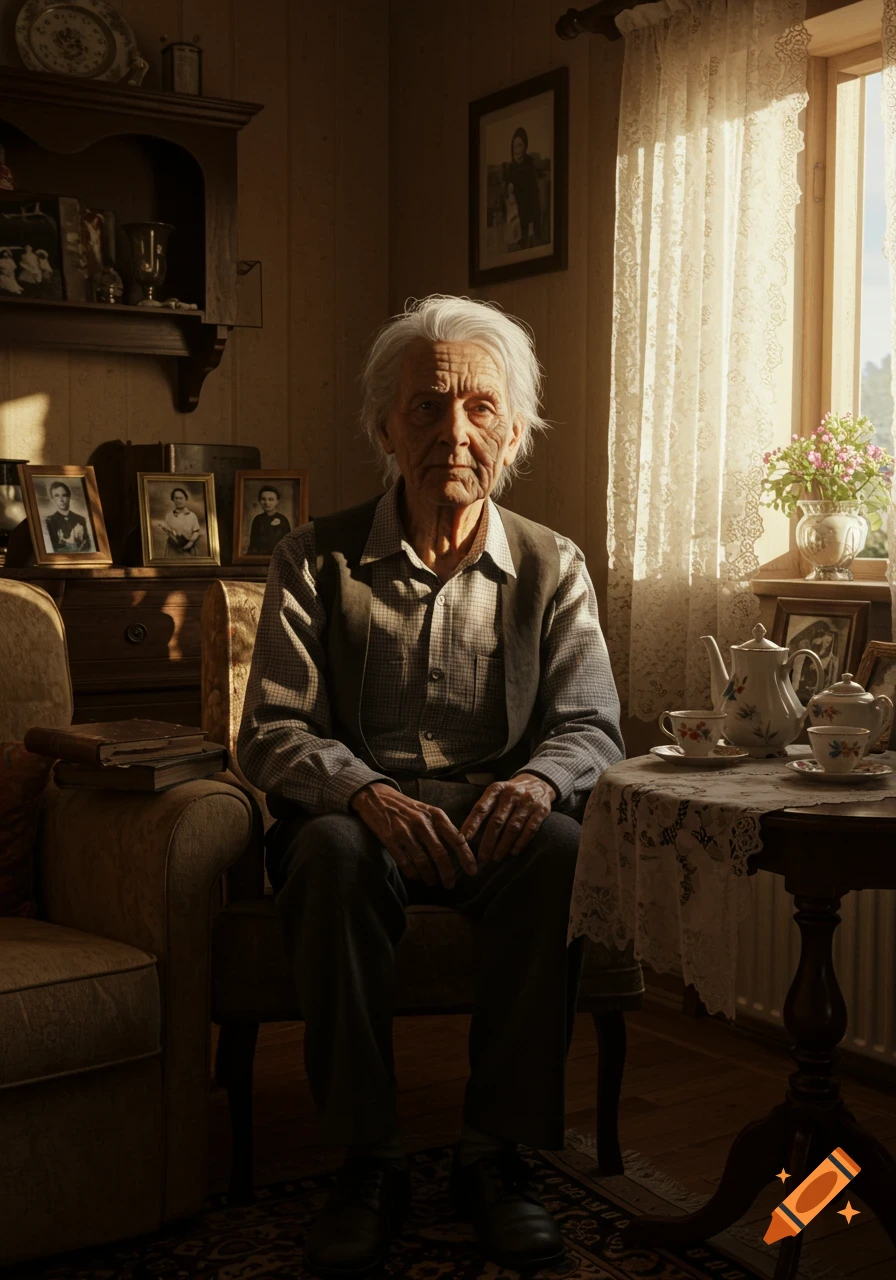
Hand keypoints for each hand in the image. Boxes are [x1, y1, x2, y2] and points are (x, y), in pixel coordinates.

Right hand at [350, 782, 477, 887]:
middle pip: (441, 854)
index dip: (467, 857)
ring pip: (423, 862)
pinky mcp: (390, 840)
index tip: (473, 871)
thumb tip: (460, 847)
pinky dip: (412, 873)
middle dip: (448, 873)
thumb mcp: (427, 810)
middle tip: (450, 885)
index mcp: (436, 815)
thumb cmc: (406, 807)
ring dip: (430, 876)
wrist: (377, 797)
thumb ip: (441, 826)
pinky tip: (416, 877)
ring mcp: (405, 832)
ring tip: (432, 882)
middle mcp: (422, 823)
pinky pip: (405, 863)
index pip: (457, 839)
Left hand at [460, 773, 556, 865]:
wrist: (538, 781)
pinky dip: (521, 842)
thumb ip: (485, 807)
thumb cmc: (510, 793)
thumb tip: (467, 833)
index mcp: (497, 789)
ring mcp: (528, 801)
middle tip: (482, 858)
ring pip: (513, 827)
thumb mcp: (497, 792)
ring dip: (504, 845)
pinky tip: (514, 852)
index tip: (463, 839)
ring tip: (496, 858)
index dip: (472, 823)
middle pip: (497, 821)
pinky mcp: (542, 810)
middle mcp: (512, 794)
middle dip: (488, 841)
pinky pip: (530, 829)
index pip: (481, 807)